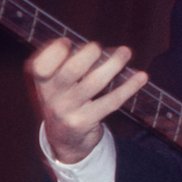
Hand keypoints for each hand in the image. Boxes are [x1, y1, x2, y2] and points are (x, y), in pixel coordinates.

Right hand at [26, 38, 147, 163]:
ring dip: (113, 64)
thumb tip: (103, 48)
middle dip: (88, 55)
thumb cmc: (66, 100)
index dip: (53, 52)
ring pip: (94, 83)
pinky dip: (129, 87)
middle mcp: (52, 97)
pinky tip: (141, 77)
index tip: (66, 42)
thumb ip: (70, 63)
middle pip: (70, 71)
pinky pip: (111, 101)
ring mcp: (68, 111)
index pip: (40, 67)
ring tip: (126, 52)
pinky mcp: (85, 122)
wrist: (64, 140)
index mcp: (43, 83)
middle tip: (98, 47)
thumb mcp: (57, 84)